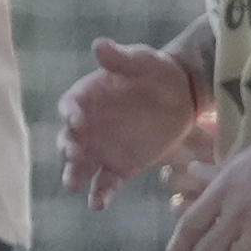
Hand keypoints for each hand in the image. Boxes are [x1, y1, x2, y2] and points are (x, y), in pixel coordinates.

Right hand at [57, 37, 212, 208]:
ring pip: (82, 165)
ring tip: (74, 184)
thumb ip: (120, 57)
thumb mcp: (141, 60)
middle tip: (74, 153)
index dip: (70, 113)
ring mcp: (102, 148)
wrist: (182, 94)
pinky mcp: (120, 166)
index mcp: (87, 98)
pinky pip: (106, 183)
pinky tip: (97, 205)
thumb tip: (99, 45)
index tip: (77, 119)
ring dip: (75, 174)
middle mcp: (88, 126)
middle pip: (69, 140)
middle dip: (69, 148)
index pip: (70, 106)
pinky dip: (100, 194)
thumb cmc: (156, 71)